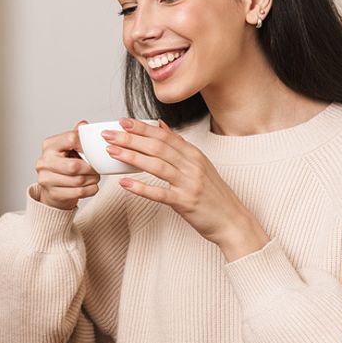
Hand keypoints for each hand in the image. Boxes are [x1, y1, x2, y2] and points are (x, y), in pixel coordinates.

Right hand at [35, 122, 100, 209]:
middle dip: (91, 168)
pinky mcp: (52, 193)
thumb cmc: (63, 164)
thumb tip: (83, 125)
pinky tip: (92, 186)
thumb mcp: (68, 147)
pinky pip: (78, 192)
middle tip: (97, 169)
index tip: (94, 151)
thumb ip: (76, 136)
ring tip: (95, 177)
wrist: (52, 187)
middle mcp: (44, 161)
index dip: (87, 145)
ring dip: (92, 180)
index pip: (71, 139)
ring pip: (78, 180)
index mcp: (49, 145)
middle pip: (74, 166)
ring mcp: (46, 179)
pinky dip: (90, 190)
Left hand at [103, 119, 268, 260]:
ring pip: (157, 165)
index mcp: (194, 154)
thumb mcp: (199, 164)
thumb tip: (160, 125)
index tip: (122, 121)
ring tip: (112, 152)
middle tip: (109, 134)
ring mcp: (189, 183)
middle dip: (131, 138)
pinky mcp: (186, 202)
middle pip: (157, 147)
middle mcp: (192, 165)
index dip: (142, 127)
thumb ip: (178, 145)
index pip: (164, 135)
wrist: (232, 220)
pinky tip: (125, 184)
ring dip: (132, 157)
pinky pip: (160, 194)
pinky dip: (141, 188)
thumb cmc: (213, 194)